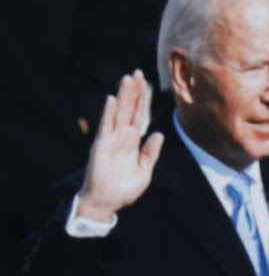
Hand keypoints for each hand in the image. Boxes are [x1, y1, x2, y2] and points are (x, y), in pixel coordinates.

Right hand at [78, 70, 163, 221]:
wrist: (107, 203)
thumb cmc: (125, 189)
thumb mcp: (144, 171)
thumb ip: (150, 152)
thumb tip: (158, 134)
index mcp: (133, 142)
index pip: (140, 116)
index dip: (143, 101)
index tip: (148, 83)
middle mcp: (122, 137)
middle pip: (130, 109)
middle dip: (134, 92)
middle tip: (138, 72)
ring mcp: (111, 140)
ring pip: (119, 113)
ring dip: (123, 96)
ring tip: (127, 78)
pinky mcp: (101, 146)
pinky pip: (106, 127)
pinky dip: (109, 113)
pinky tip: (112, 99)